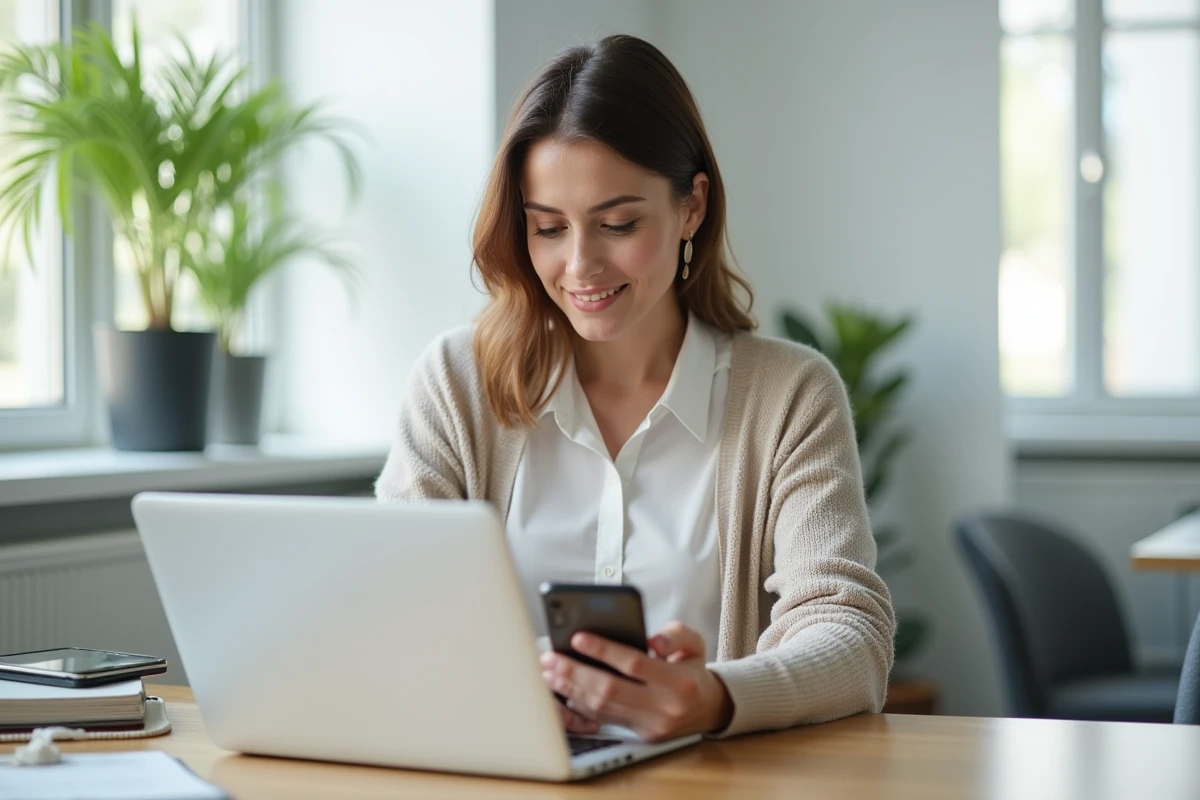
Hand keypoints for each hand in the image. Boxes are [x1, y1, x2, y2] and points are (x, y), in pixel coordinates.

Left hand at [540, 621, 733, 741]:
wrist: (707, 709)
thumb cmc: (692, 669)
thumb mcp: (695, 643)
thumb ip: (675, 635)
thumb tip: (651, 639)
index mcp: (679, 682)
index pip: (634, 664)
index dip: (603, 650)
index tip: (577, 637)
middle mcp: (664, 707)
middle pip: (610, 689)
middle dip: (575, 672)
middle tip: (551, 657)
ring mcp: (650, 726)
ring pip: (602, 707)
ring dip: (571, 689)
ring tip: (550, 671)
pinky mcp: (639, 735)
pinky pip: (604, 719)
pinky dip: (580, 703)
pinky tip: (564, 689)